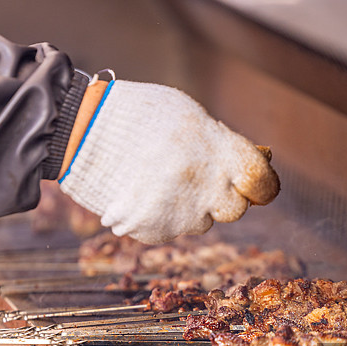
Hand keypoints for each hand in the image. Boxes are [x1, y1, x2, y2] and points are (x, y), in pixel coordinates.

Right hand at [59, 80, 278, 243]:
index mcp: (217, 152)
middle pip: (235, 208)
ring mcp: (180, 213)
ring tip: (160, 180)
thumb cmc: (139, 117)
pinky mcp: (156, 229)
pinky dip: (162, 215)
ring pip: (202, 221)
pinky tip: (143, 192)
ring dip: (190, 206)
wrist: (83, 132)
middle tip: (197, 177)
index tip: (257, 184)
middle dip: (223, 196)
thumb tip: (260, 161)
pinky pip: (172, 229)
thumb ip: (223, 143)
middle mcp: (204, 187)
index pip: (262, 182)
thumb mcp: (189, 115)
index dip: (263, 185)